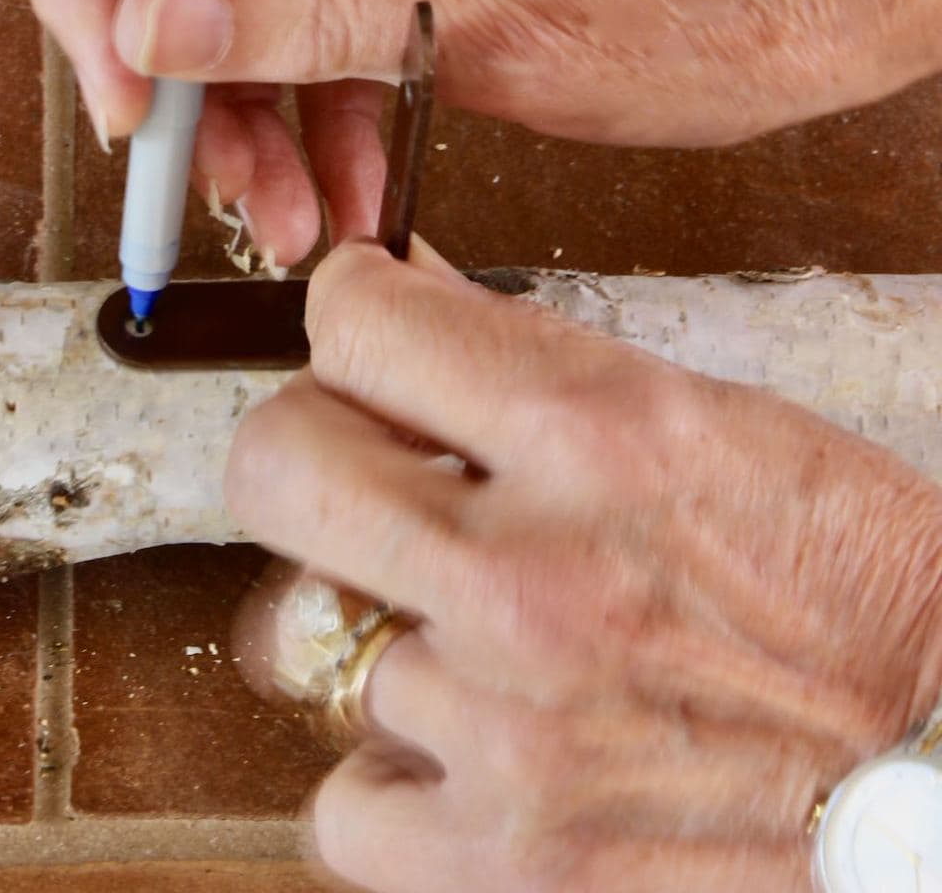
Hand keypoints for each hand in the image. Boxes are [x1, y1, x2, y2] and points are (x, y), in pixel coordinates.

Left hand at [225, 239, 941, 892]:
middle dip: (302, 450)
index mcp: (601, 434)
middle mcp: (536, 574)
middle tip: (356, 471)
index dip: (348, 313)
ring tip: (468, 635)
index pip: (360, 324)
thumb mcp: (715, 424)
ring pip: (304, 637)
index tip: (361, 332)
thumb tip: (409, 292)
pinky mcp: (506, 862)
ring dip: (373, 627)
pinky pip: (342, 802)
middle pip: (273, 466)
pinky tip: (466, 747)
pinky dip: (390, 777)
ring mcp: (510, 727)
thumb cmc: (856, 586)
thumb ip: (536, 361)